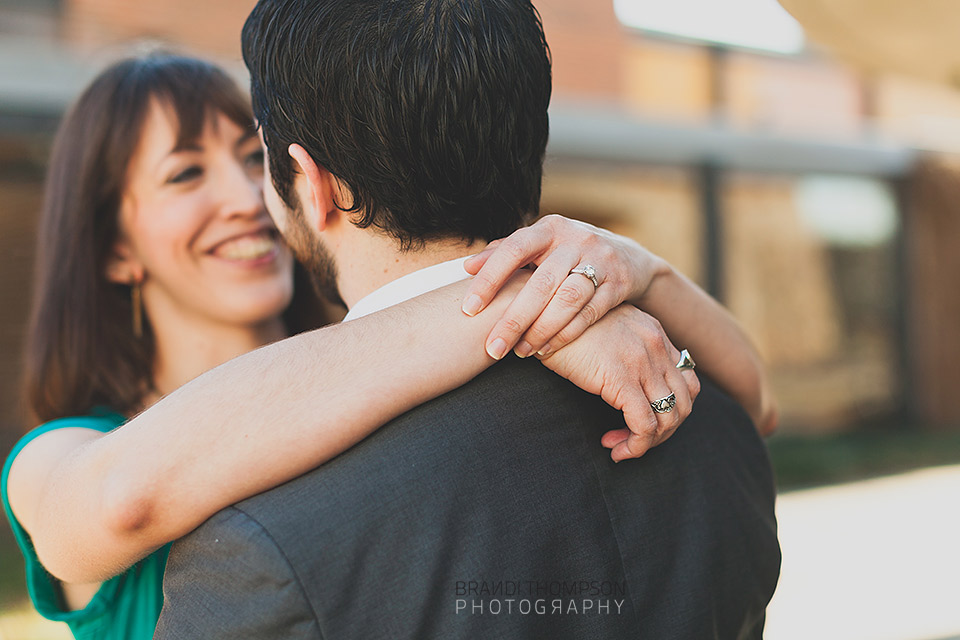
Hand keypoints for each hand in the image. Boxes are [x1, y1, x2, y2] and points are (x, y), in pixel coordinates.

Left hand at [461, 214, 667, 359]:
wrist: (628, 257)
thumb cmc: (568, 252)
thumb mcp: (540, 244)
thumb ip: (504, 252)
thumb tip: (467, 266)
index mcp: (549, 228)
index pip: (515, 248)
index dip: (491, 278)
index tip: (469, 308)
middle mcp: (576, 241)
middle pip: (541, 283)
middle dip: (514, 319)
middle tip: (492, 347)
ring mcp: (601, 261)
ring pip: (567, 300)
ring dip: (540, 330)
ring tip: (520, 351)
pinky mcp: (617, 284)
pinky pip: (589, 314)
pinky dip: (565, 335)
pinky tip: (544, 350)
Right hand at [538, 305, 699, 461]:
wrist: (539, 314)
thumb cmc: (561, 325)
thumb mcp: (604, 329)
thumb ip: (623, 347)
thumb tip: (622, 380)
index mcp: (653, 331)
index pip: (686, 380)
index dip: (672, 409)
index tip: (643, 420)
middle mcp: (655, 345)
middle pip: (684, 402)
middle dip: (663, 431)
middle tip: (634, 441)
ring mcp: (641, 361)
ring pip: (668, 417)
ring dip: (648, 442)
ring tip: (620, 447)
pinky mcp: (621, 378)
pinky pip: (643, 424)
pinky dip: (635, 446)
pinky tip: (614, 450)